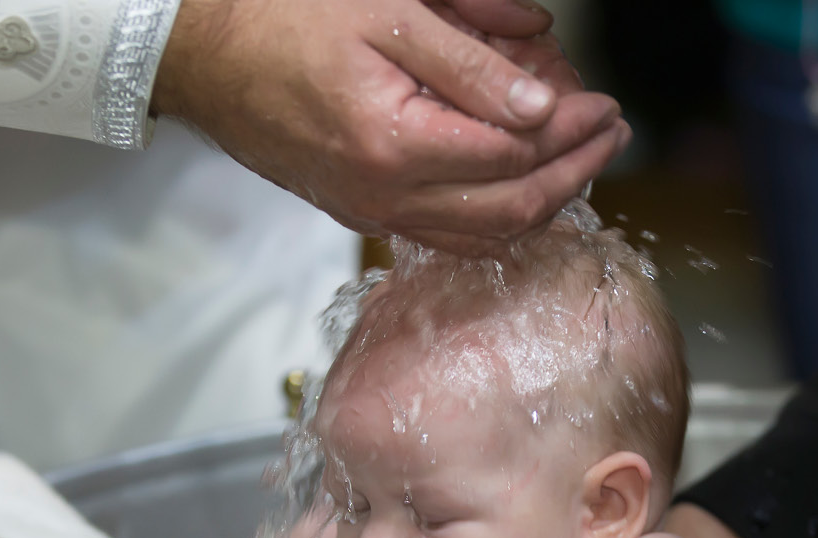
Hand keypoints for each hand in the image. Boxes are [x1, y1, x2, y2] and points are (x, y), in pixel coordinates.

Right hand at [152, 0, 629, 254]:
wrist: (203, 56)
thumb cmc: (282, 19)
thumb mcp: (385, 11)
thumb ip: (469, 59)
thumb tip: (540, 104)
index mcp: (393, 143)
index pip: (512, 155)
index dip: (571, 132)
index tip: (606, 104)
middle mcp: (384, 195)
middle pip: (509, 209)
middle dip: (573, 173)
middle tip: (613, 135)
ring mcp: (371, 211)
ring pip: (481, 235)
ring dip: (542, 203)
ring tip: (584, 164)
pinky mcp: (360, 212)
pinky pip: (445, 235)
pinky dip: (495, 219)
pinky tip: (520, 190)